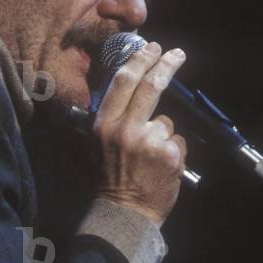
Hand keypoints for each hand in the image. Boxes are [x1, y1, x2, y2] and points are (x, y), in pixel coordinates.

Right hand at [91, 42, 187, 226]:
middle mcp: (126, 129)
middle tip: (176, 54)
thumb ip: (87, 127)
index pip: (124, 82)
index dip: (139, 61)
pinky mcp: (170, 154)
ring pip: (166, 121)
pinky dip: (172, 152)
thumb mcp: (85, 152)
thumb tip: (88, 103)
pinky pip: (177, 142)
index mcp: (103, 125)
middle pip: (151, 86)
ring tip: (150, 157)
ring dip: (162, 134)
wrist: (124, 214)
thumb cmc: (104, 182)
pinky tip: (161, 167)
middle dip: (166, 65)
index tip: (151, 48)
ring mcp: (150, 141)